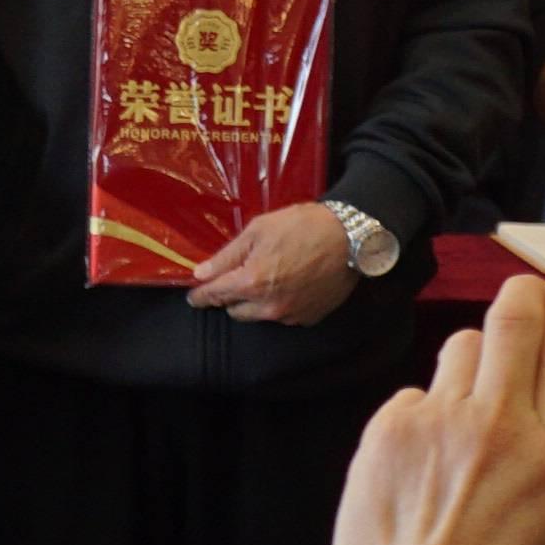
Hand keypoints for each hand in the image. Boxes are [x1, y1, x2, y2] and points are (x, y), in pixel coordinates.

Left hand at [185, 200, 359, 326]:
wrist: (350, 237)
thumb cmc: (302, 226)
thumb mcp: (258, 230)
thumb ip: (227, 256)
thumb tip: (200, 274)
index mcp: (251, 282)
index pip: (214, 296)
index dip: (200, 296)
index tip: (194, 296)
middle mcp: (269, 306)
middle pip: (234, 310)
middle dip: (230, 296)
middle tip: (237, 277)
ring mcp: (291, 316)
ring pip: (258, 315)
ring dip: (255, 301)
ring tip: (268, 276)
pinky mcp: (309, 318)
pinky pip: (283, 316)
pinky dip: (279, 304)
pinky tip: (289, 284)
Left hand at [333, 263, 544, 544]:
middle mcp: (503, 422)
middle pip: (515, 317)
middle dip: (524, 296)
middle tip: (526, 297)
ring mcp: (440, 418)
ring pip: (461, 345)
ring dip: (474, 357)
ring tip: (472, 394)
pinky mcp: (389, 427)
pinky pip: (414, 393)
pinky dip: (424, 408)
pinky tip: (424, 449)